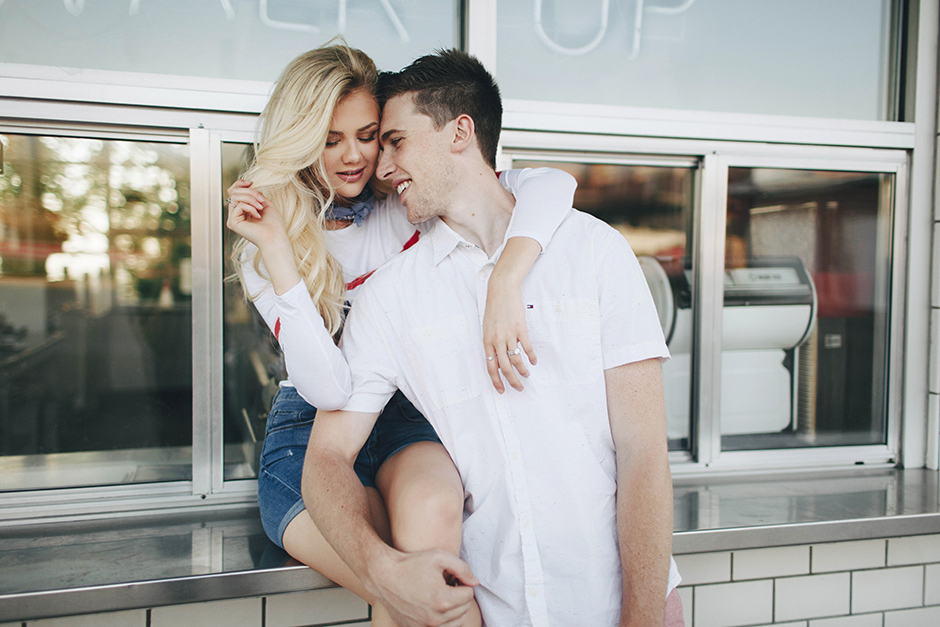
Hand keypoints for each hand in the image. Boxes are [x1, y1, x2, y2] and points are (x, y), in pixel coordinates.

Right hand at [225, 179, 286, 248]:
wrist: (275, 237)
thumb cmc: (273, 224)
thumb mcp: (265, 204)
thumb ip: (255, 195)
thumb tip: (248, 186)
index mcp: (243, 210)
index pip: (234, 192)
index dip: (240, 184)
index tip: (251, 182)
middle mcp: (236, 214)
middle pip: (234, 192)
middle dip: (250, 192)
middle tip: (261, 199)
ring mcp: (233, 219)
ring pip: (235, 197)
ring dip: (251, 198)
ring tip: (260, 207)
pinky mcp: (233, 223)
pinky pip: (239, 206)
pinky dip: (250, 207)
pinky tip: (258, 216)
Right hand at [368, 549, 478, 626]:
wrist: (383, 575)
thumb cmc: (410, 564)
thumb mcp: (439, 557)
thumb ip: (462, 568)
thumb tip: (475, 582)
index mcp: (443, 600)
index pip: (469, 595)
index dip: (463, 583)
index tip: (452, 578)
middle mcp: (434, 618)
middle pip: (464, 610)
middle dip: (459, 596)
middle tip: (447, 585)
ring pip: (455, 623)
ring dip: (453, 610)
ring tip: (441, 595)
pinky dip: (442, 620)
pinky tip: (433, 606)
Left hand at [483, 272, 535, 392]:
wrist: (501, 291)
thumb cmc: (493, 309)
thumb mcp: (487, 327)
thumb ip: (491, 344)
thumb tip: (498, 359)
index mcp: (487, 341)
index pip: (490, 367)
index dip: (496, 381)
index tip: (501, 390)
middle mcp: (497, 340)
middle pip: (505, 367)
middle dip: (512, 381)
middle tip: (519, 388)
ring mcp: (509, 335)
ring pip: (516, 360)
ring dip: (522, 370)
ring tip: (526, 375)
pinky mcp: (520, 328)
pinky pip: (526, 347)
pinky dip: (531, 356)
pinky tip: (533, 361)